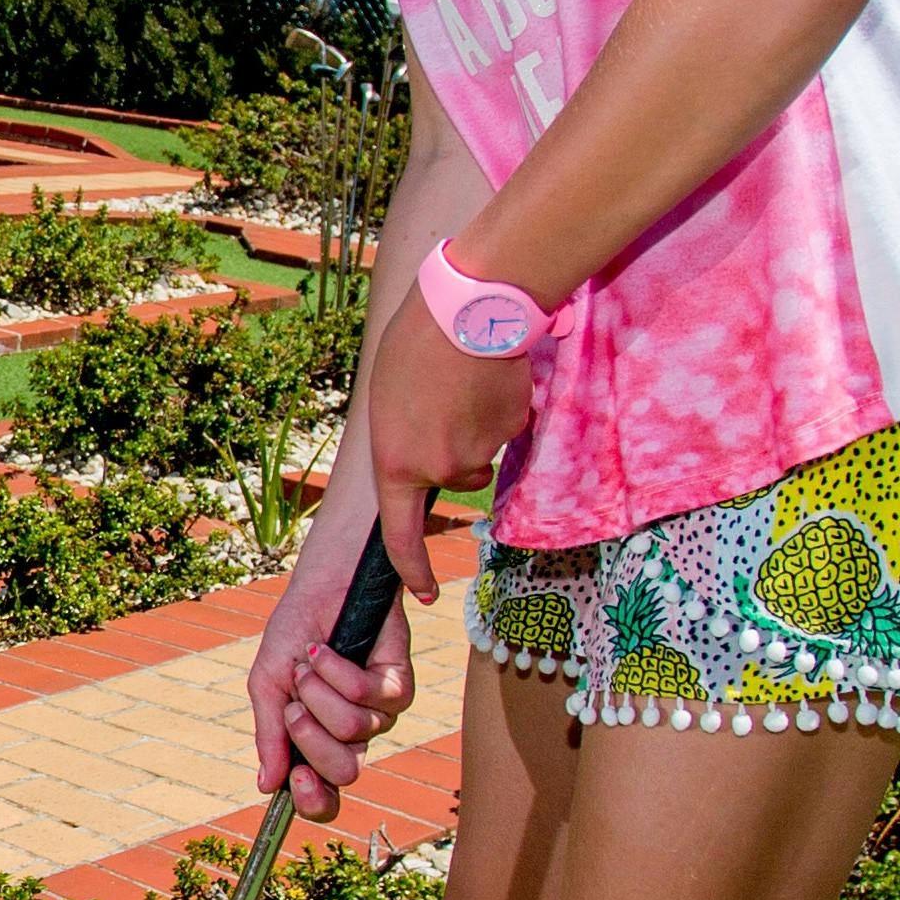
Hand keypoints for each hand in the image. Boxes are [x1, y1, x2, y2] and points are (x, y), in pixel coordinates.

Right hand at [244, 503, 416, 816]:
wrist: (321, 584)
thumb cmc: (296, 630)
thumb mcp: (268, 682)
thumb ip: (269, 735)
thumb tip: (266, 787)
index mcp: (319, 741)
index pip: (326, 795)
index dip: (313, 799)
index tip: (294, 780)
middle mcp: (353, 733)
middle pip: (344, 772)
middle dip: (310, 737)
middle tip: (293, 705)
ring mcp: (380, 712)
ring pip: (354, 732)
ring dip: (319, 694)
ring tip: (308, 664)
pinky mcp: (399, 685)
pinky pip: (370, 697)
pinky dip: (340, 673)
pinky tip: (326, 651)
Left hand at [355, 282, 534, 609]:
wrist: (466, 308)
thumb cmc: (415, 345)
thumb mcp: (387, 399)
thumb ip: (403, 442)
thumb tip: (425, 461)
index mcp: (396, 464)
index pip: (401, 534)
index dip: (413, 568)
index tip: (425, 592)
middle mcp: (438, 468)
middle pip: (456, 479)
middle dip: (456, 451)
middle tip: (443, 400)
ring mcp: (480, 452)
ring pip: (483, 452)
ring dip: (477, 425)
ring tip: (462, 380)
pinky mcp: (512, 430)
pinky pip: (506, 428)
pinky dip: (499, 407)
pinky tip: (488, 375)